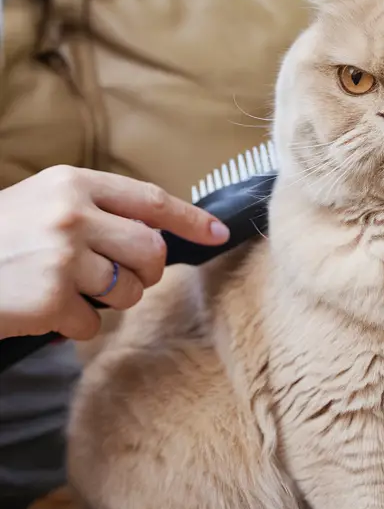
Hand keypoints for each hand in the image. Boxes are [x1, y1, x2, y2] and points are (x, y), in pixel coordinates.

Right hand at [0, 166, 229, 340]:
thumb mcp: (40, 202)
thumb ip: (93, 210)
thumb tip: (155, 236)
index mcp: (72, 183)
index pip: (150, 200)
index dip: (189, 219)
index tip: (217, 233)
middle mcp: (72, 214)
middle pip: (150, 250)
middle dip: (145, 271)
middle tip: (119, 278)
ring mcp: (62, 257)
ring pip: (127, 290)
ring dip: (108, 301)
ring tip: (69, 292)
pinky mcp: (50, 299)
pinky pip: (92, 323)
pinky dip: (74, 326)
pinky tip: (44, 312)